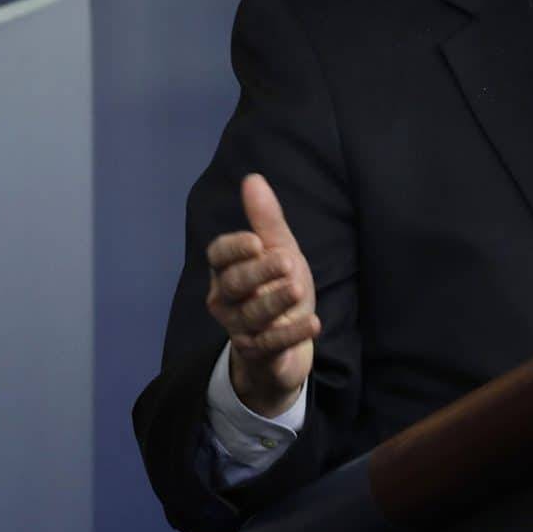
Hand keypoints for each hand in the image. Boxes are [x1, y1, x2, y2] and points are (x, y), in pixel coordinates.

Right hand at [205, 174, 319, 417]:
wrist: (288, 342)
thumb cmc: (279, 287)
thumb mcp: (279, 250)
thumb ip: (266, 220)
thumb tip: (253, 178)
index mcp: (227, 270)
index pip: (218, 256)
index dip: (234, 248)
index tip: (257, 242)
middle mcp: (225, 299)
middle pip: (234, 284)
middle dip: (259, 273)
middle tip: (288, 263)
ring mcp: (239, 328)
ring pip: (251, 315)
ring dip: (275, 302)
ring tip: (298, 290)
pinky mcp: (257, 353)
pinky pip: (270, 345)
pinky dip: (292, 334)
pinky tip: (314, 322)